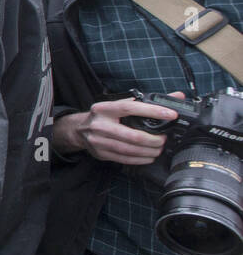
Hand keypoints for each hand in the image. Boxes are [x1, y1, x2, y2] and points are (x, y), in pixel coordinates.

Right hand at [52, 94, 183, 164]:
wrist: (78, 130)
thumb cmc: (104, 116)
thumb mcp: (119, 105)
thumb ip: (147, 101)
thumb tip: (177, 95)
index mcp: (104, 108)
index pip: (130, 108)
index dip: (152, 111)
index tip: (171, 115)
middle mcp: (99, 124)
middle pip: (133, 135)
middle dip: (154, 139)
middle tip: (164, 139)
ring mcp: (98, 141)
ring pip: (130, 150)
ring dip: (150, 151)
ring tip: (159, 148)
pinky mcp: (100, 153)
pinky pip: (125, 159)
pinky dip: (141, 159)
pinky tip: (149, 156)